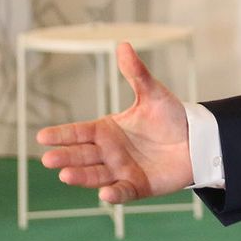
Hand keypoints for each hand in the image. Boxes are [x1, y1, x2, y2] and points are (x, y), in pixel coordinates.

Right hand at [36, 42, 193, 202]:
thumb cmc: (171, 117)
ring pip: (96, 175)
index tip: (42, 136)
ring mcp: (121, 171)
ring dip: (82, 177)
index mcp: (107, 130)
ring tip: (65, 175)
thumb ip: (136, 73)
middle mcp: (109, 152)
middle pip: (82, 155)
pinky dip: (114, 195)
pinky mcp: (138, 186)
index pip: (80, 132)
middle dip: (66, 157)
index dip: (62, 134)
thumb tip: (123, 45)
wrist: (197, 140)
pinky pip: (123, 192)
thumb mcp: (153, 93)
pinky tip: (104, 194)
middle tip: (48, 159)